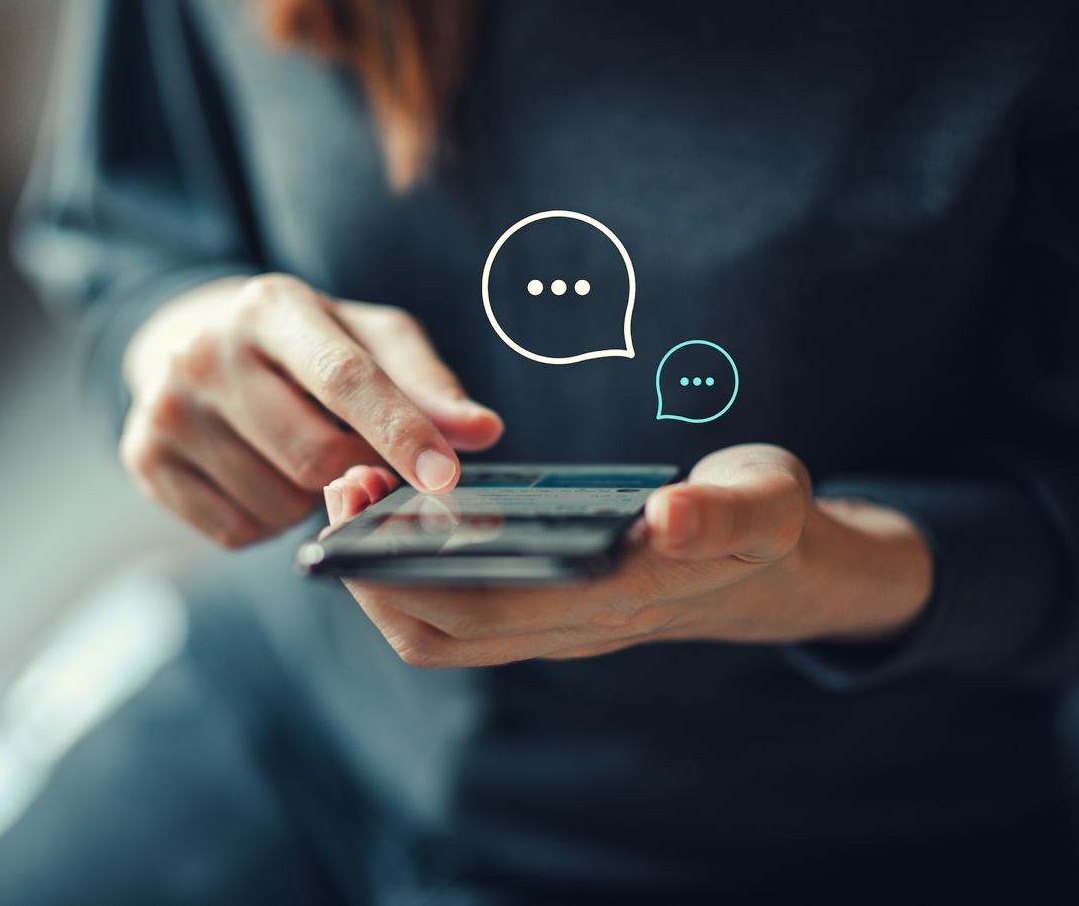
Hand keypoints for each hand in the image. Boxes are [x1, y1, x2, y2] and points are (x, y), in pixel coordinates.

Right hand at [119, 274, 503, 546]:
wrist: (193, 343)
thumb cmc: (308, 346)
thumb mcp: (369, 340)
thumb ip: (428, 384)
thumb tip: (482, 431)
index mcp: (271, 306)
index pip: (345, 377)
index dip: (401, 432)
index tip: (445, 477)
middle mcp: (206, 349)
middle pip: (314, 456)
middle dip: (354, 471)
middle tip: (355, 452)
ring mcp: (166, 406)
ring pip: (276, 503)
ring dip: (307, 500)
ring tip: (295, 453)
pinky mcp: (143, 457)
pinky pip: (235, 531)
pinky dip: (264, 520)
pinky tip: (258, 474)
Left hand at [326, 445, 933, 666]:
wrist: (775, 570)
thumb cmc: (762, 523)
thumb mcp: (766, 502)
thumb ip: (727, 512)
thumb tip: (671, 518)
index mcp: (615, 599)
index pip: (485, 607)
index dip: (409, 568)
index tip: (364, 499)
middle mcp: (572, 628)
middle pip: (439, 629)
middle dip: (371, 568)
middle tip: (342, 484)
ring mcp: (555, 627)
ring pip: (439, 633)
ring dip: (381, 576)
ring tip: (359, 495)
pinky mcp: (546, 613)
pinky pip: (456, 616)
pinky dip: (410, 576)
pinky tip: (400, 515)